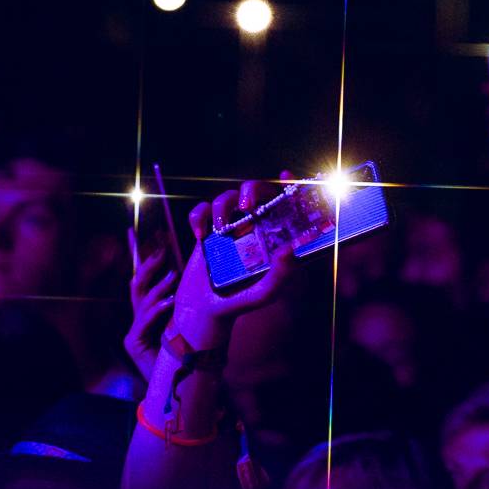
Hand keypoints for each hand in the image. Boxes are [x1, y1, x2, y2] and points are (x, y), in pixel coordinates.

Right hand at [124, 243, 177, 379]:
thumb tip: (201, 275)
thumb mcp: (190, 320)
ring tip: (174, 275)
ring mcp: (134, 330)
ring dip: (158, 285)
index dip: (148, 257)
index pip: (148, 278)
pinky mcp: (133, 343)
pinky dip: (158, 309)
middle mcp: (140, 317)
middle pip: (138, 283)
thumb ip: (188, 300)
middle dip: (149, 264)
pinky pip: (144, 321)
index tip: (156, 236)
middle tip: (162, 248)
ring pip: (141, 299)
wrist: (178, 387)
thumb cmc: (187, 355)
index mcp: (152, 310)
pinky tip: (171, 302)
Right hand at [169, 175, 298, 351]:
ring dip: (221, 206)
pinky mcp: (205, 233)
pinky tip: (199, 234)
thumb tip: (290, 251)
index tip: (285, 175)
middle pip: (253, 192)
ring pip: (225, 197)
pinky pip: (200, 211)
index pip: (283, 205)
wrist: (201, 313)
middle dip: (250, 190)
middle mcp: (251, 229)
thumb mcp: (262, 294)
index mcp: (271, 238)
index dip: (287, 187)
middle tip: (246, 206)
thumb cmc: (237, 305)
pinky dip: (198, 216)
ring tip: (219, 228)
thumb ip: (279, 277)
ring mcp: (227, 229)